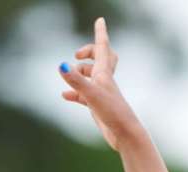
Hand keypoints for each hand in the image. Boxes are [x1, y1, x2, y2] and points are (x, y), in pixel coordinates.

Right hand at [58, 17, 135, 151]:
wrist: (125, 135)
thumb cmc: (113, 113)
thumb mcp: (91, 95)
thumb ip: (76, 80)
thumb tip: (61, 65)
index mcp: (104, 74)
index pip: (102, 47)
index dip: (100, 33)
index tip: (100, 20)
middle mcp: (104, 81)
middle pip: (101, 58)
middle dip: (89, 51)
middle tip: (77, 54)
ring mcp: (102, 93)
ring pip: (91, 76)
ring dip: (80, 72)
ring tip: (69, 78)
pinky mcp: (98, 105)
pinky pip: (84, 94)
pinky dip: (75, 92)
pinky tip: (65, 96)